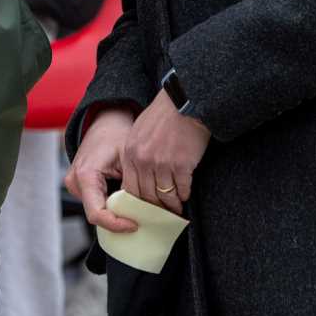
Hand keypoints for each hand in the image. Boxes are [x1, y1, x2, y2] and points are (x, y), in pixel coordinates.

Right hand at [66, 106, 138, 233]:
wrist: (106, 120)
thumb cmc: (117, 133)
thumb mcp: (130, 158)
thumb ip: (132, 185)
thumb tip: (143, 211)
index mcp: (85, 174)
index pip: (97, 213)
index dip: (117, 224)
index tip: (135, 225)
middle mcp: (74, 181)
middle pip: (97, 214)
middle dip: (119, 219)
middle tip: (141, 218)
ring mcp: (74, 184)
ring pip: (97, 210)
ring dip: (115, 212)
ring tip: (135, 207)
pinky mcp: (79, 185)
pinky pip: (96, 202)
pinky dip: (111, 204)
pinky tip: (125, 199)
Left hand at [119, 88, 211, 216]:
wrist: (185, 100)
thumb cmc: (164, 114)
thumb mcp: (140, 131)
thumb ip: (136, 152)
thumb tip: (139, 175)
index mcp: (130, 152)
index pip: (130, 188)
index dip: (138, 202)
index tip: (145, 209)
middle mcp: (143, 160)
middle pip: (146, 196)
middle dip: (155, 208)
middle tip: (161, 215)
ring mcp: (162, 164)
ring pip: (164, 196)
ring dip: (171, 204)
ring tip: (176, 208)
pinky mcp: (182, 165)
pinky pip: (182, 188)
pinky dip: (184, 194)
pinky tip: (186, 195)